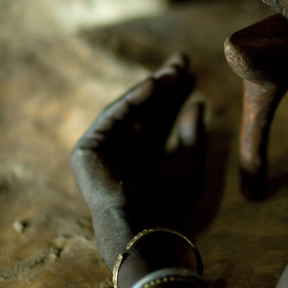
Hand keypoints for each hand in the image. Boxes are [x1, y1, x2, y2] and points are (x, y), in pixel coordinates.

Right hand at [71, 55, 204, 267]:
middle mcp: (125, 150)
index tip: (192, 74)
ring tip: (173, 71)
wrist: (141, 226)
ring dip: (151, 88)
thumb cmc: (167, 203)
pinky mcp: (87, 149)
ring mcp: (105, 149)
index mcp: (147, 156)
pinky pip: (113, 116)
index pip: (162, 118)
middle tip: (181, 60)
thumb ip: (193, 136)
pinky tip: (154, 83)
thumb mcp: (189, 165)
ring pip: (130, 109)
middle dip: (164, 85)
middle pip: (146, 109)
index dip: (176, 95)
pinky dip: (133, 99)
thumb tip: (200, 104)